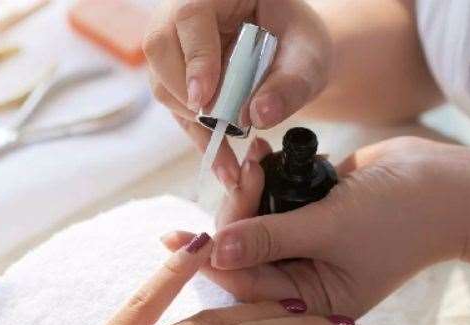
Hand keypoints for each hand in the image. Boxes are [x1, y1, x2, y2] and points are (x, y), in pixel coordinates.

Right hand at [144, 0, 331, 184]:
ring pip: (161, 81)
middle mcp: (182, 10)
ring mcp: (172, 43)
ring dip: (193, 121)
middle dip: (186, 95)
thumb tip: (257, 116)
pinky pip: (175, 107)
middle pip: (161, 49)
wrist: (290, 48)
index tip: (205, 98)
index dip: (195, 58)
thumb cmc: (298, 40)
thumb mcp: (308, 56)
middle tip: (219, 125)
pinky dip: (200, 137)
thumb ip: (291, 83)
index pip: (190, 16)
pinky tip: (222, 164)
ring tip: (228, 158)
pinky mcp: (173, 75)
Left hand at [163, 136, 469, 317]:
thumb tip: (215, 250)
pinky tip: (265, 155)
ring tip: (256, 156)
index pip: (247, 286)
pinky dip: (265, 181)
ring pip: (252, 226)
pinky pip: (269, 204)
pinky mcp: (307, 218)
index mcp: (312, 305)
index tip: (180, 238)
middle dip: (235, 214)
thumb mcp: (331, 228)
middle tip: (244, 172)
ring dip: (247, 191)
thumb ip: (271, 238)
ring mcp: (304, 249)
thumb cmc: (401, 214)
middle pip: (243, 255)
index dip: (214, 259)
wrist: (449, 183)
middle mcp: (304, 282)